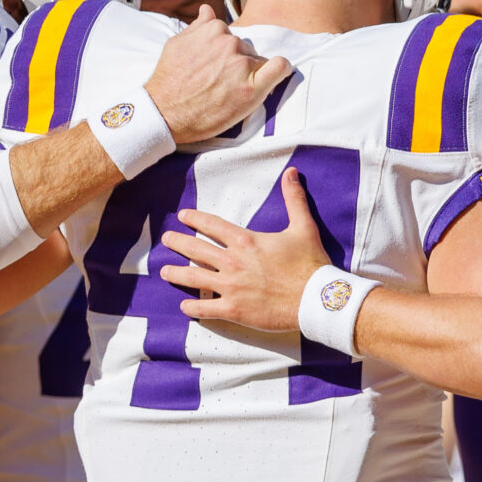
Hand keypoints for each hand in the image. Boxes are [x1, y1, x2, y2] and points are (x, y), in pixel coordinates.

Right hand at [144, 13, 290, 143]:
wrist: (164, 113)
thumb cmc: (169, 79)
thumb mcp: (177, 44)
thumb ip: (198, 26)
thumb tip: (207, 9)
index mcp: (214, 30)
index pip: (231, 36)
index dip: (225, 53)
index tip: (218, 67)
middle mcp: (229, 44)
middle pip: (246, 49)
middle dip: (238, 62)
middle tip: (221, 82)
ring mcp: (241, 66)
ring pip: (259, 61)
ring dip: (250, 73)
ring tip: (231, 90)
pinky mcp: (252, 89)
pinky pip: (279, 69)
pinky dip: (282, 69)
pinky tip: (279, 73)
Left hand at [159, 168, 329, 329]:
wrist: (316, 299)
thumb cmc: (310, 263)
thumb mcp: (304, 226)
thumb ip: (294, 198)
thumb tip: (292, 172)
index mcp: (245, 241)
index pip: (212, 225)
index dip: (195, 219)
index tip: (183, 216)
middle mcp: (233, 262)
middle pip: (196, 250)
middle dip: (178, 243)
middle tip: (167, 240)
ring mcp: (231, 287)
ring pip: (193, 278)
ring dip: (176, 274)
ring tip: (164, 272)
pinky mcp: (234, 310)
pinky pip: (205, 307)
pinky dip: (192, 307)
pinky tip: (184, 306)